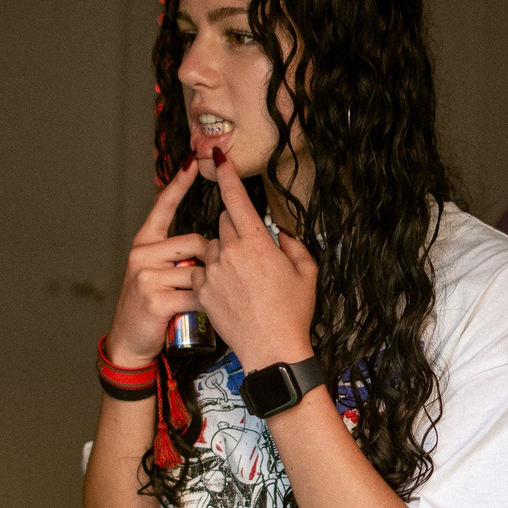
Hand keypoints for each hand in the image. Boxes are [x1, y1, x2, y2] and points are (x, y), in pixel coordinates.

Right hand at [104, 158, 206, 364]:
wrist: (131, 341)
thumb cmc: (152, 306)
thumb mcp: (159, 274)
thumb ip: (178, 255)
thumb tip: (210, 242)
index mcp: (144, 243)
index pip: (163, 206)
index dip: (179, 184)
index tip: (193, 162)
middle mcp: (142, 254)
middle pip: (196, 242)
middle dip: (211, 261)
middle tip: (208, 282)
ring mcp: (146, 275)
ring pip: (199, 269)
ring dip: (210, 287)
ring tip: (205, 300)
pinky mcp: (155, 298)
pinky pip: (197, 294)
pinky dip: (207, 305)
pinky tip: (204, 312)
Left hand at [192, 154, 317, 368]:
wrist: (273, 350)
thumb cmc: (293, 312)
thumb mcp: (306, 273)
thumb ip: (294, 244)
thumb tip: (282, 233)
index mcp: (256, 243)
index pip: (236, 199)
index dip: (226, 175)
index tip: (218, 158)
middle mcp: (230, 253)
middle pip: (224, 221)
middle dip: (236, 227)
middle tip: (253, 250)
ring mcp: (213, 272)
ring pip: (211, 246)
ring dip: (223, 251)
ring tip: (241, 277)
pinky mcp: (201, 291)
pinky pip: (202, 270)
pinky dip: (212, 274)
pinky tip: (229, 290)